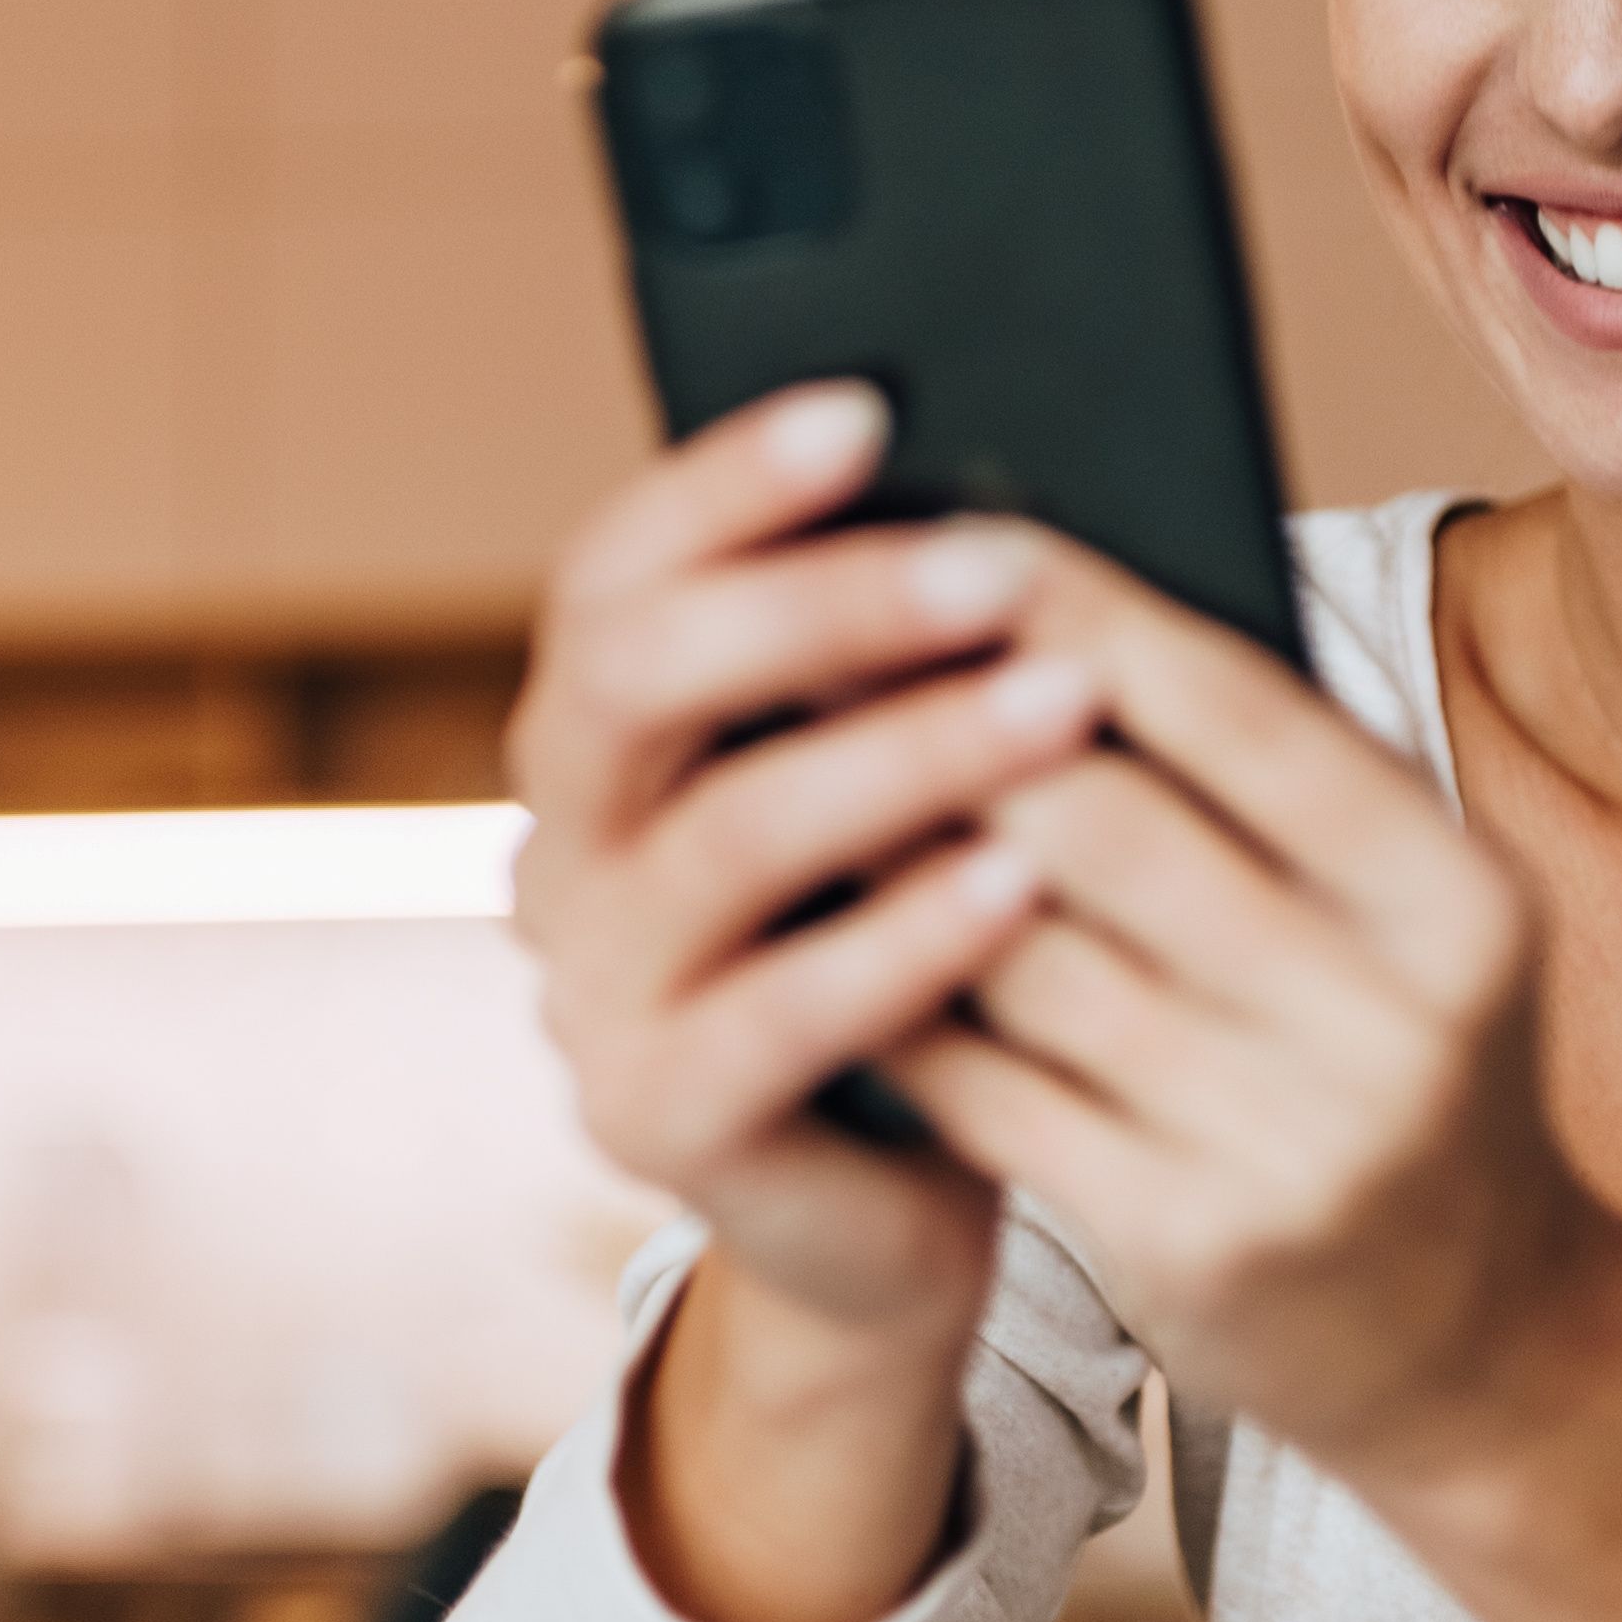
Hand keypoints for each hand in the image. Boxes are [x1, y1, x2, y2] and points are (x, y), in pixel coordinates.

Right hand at [510, 390, 1110, 1621]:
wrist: (894, 1210)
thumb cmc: (920, 951)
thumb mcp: (899, 790)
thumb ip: (901, 670)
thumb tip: (1022, 486)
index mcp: (600, 741)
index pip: (610, 573)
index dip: (722, 485)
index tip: (868, 411)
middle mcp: (562, 851)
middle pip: (629, 679)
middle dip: (817, 604)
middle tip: (997, 565)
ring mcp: (590, 994)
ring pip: (720, 842)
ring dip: (900, 755)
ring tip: (1059, 702)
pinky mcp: (653, 1122)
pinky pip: (774, 1017)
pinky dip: (901, 938)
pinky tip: (1020, 882)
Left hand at [874, 535, 1599, 1489]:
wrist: (1470, 1331)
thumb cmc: (1389, 1054)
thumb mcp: (1399, 915)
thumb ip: (1266, 779)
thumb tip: (1045, 602)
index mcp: (1457, 897)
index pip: (1242, 715)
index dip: (1083, 613)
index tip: (949, 532)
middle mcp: (1393, 1021)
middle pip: (1109, 828)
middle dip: (946, 725)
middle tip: (812, 636)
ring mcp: (1291, 1148)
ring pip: (1025, 960)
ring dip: (892, 858)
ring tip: (791, 768)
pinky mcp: (1187, 1246)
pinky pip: (992, 1091)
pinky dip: (899, 1001)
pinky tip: (822, 935)